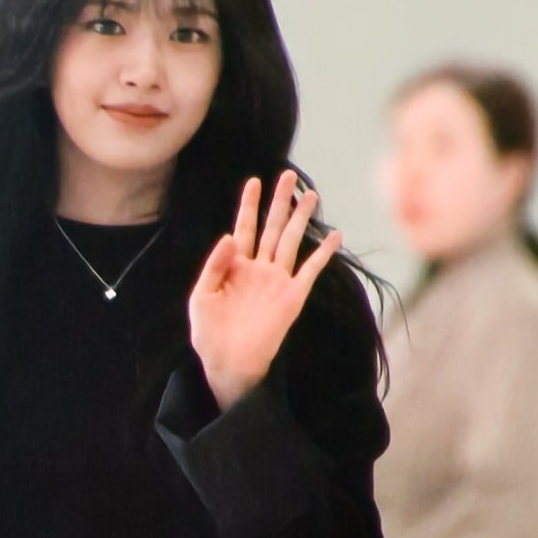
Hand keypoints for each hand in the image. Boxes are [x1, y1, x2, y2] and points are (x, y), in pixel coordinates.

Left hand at [189, 171, 342, 409]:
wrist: (227, 363)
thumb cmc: (209, 333)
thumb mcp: (202, 296)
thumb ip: (214, 265)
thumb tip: (229, 235)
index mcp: (235, 266)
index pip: (244, 227)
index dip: (249, 205)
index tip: (254, 181)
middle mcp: (259, 268)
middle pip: (272, 227)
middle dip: (279, 201)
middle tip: (288, 175)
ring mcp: (277, 281)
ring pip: (292, 241)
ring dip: (301, 218)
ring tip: (311, 194)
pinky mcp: (292, 296)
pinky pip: (311, 270)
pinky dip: (324, 253)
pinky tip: (336, 235)